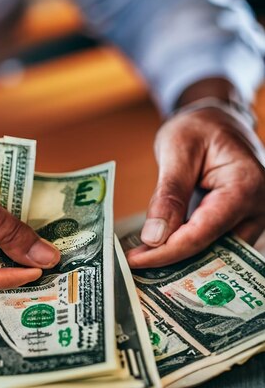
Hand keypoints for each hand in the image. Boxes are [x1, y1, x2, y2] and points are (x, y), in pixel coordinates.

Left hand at [126, 105, 264, 267]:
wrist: (217, 121)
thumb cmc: (199, 127)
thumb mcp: (178, 150)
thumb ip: (168, 194)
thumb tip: (154, 237)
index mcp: (245, 186)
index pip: (204, 232)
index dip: (168, 251)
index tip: (135, 261)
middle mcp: (257, 208)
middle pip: (213, 250)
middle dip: (173, 262)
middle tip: (135, 267)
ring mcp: (252, 219)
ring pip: (216, 254)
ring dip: (180, 259)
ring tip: (143, 260)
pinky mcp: (240, 225)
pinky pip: (215, 245)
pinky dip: (187, 249)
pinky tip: (159, 251)